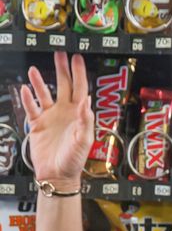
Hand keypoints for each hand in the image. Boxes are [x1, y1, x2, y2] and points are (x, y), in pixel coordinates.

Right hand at [20, 52, 94, 185]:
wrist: (57, 175)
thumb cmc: (74, 161)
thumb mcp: (84, 141)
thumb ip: (85, 120)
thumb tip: (86, 101)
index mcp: (79, 115)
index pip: (80, 89)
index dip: (79, 73)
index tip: (77, 59)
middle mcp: (65, 112)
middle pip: (64, 85)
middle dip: (62, 69)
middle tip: (59, 54)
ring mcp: (50, 117)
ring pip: (45, 93)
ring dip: (40, 81)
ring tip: (34, 70)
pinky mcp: (38, 124)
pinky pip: (31, 107)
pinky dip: (28, 98)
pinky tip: (25, 89)